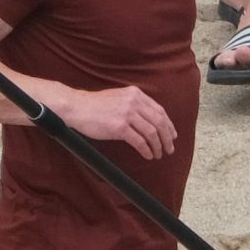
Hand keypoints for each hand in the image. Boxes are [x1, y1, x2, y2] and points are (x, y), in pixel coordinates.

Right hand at [61, 84, 176, 160]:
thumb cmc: (95, 105)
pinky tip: (148, 155)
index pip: (160, 111)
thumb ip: (134, 105)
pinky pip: (139, 141)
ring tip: (158, 154)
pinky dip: (146, 150)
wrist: (77, 107)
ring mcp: (127, 114)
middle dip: (167, 138)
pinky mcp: (119, 127)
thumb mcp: (119, 98)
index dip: (169, 125)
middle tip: (169, 149)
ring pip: (151, 133)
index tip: (172, 135)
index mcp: (136, 94)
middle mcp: (134, 102)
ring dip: (157, 146)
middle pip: (159, 122)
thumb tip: (150, 120)